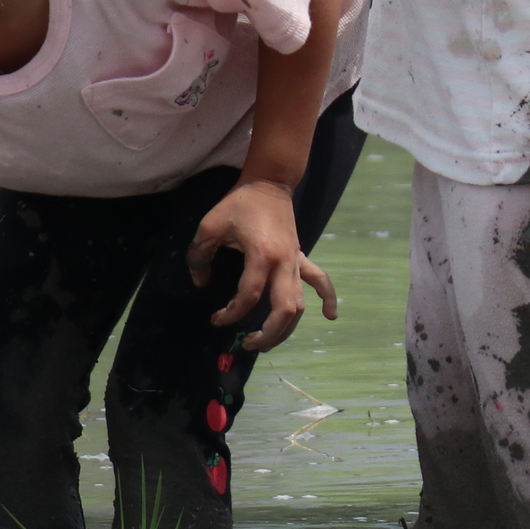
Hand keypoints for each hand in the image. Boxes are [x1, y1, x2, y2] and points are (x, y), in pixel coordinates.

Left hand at [189, 177, 337, 351]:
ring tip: (267, 342)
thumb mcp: (209, 227)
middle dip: (267, 334)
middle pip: (284, 310)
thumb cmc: (238, 204)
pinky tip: (329, 316)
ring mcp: (296, 262)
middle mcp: (284, 263)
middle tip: (247, 344)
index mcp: (261, 255)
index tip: (216, 320)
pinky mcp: (301, 258)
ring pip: (300, 303)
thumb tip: (201, 285)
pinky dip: (328, 298)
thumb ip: (200, 258)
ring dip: (287, 327)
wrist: (269, 184)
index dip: (232, 313)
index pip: (249, 296)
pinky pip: (320, 280)